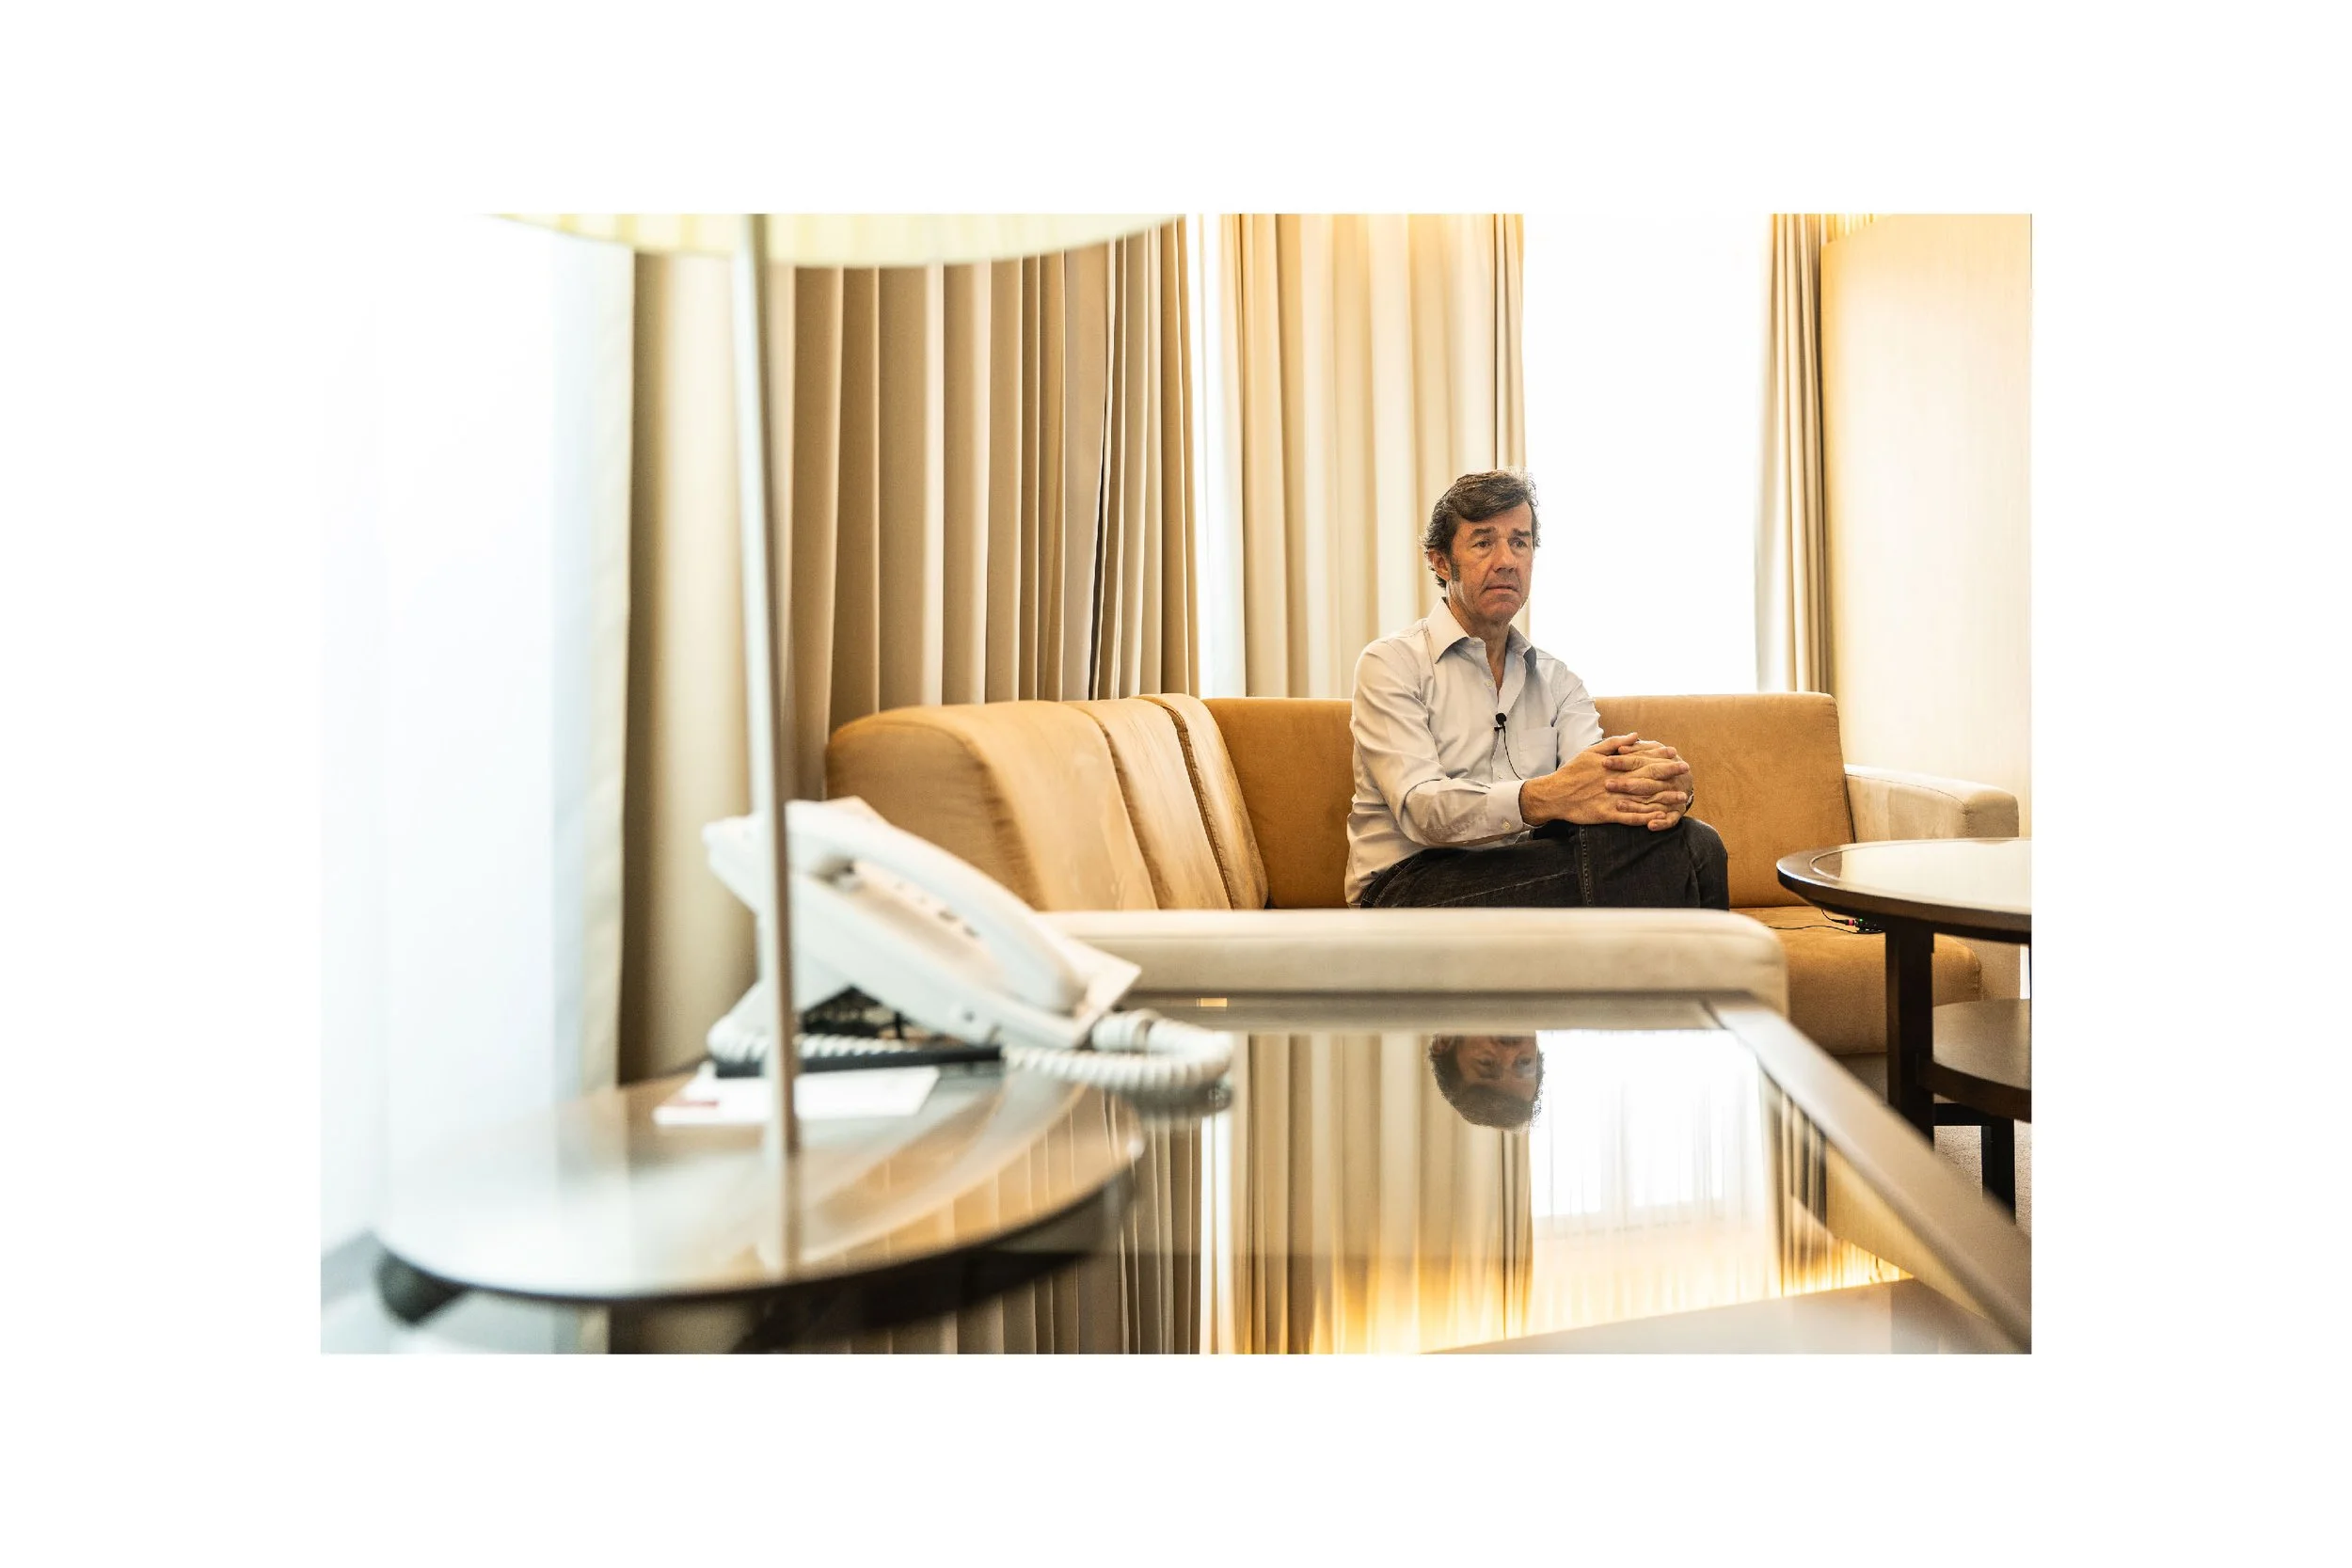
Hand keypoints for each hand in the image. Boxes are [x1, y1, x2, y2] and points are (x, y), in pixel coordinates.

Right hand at [1520, 732, 1690, 828]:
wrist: (1554, 794)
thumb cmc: (1572, 771)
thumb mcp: (1590, 751)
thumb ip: (1614, 743)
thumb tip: (1635, 735)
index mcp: (1614, 764)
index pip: (1642, 758)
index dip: (1660, 756)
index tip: (1675, 753)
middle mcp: (1617, 780)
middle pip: (1648, 776)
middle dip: (1669, 773)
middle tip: (1687, 771)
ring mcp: (1614, 798)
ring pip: (1644, 798)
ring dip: (1665, 797)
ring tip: (1682, 797)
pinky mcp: (1608, 814)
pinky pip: (1631, 818)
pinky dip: (1647, 818)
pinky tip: (1662, 818)